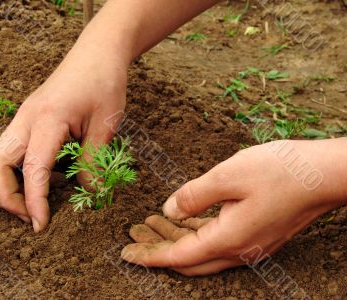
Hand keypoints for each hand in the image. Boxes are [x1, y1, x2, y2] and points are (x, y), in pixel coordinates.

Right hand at [0, 48, 126, 231]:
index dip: (34, 202)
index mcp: (47, 120)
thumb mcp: (105, 125)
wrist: (98, 53)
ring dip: (11, 183)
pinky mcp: (30, 117)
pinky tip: (47, 176)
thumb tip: (88, 193)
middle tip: (33, 216)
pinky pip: (14, 148)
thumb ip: (93, 162)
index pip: (32, 170)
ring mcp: (25, 116)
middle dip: (7, 196)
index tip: (41, 226)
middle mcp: (27, 119)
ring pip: (0, 156)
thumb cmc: (104, 83)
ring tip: (38, 200)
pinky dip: (21, 169)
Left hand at [122, 139, 346, 275]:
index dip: (150, 255)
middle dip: (158, 248)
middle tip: (134, 234)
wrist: (325, 174)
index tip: (125, 253)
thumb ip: (194, 195)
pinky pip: (217, 241)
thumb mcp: (228, 175)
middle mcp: (239, 250)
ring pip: (202, 250)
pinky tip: (183, 219)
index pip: (178, 256)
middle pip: (187, 259)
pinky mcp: (257, 234)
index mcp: (229, 238)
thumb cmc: (281, 171)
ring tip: (151, 223)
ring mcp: (251, 244)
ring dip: (175, 238)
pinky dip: (195, 233)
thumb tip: (169, 210)